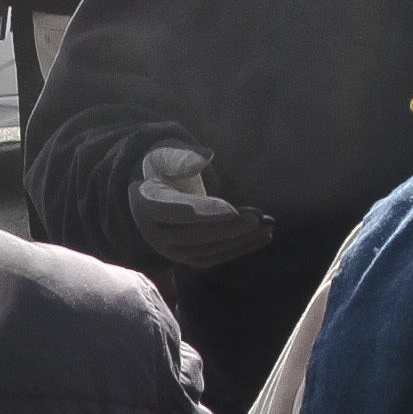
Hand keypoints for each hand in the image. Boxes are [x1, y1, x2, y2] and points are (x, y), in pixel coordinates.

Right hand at [130, 140, 279, 271]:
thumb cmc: (165, 169)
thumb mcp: (168, 154)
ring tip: (267, 226)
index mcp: (145, 204)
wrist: (153, 197)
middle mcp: (154, 233)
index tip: (231, 210)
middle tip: (257, 219)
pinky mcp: (187, 258)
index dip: (203, 211)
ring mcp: (170, 251)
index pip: (175, 211)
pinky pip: (214, 257)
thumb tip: (206, 155)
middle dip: (228, 228)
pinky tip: (262, 238)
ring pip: (206, 250)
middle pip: (193, 235)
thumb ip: (185, 155)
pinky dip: (239, 249)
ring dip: (239, 240)